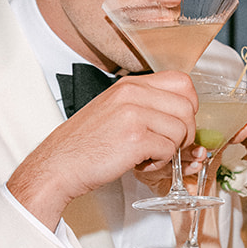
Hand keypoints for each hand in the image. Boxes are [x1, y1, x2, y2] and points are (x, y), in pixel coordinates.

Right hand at [8, 72, 196, 226]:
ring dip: (170, 150)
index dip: (188, 106)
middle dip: (185, 133)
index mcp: (129, 85)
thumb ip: (144, 106)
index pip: (182, 82)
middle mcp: (133, 94)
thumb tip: (183, 116)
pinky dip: (159, 164)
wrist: (58, 165)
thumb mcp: (113, 110)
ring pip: (181, 130)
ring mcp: (134, 114)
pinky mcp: (135, 139)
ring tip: (147, 156)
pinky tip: (140, 164)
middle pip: (188, 107)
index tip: (177, 123)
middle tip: (167, 146)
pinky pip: (169, 150)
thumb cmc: (85, 144)